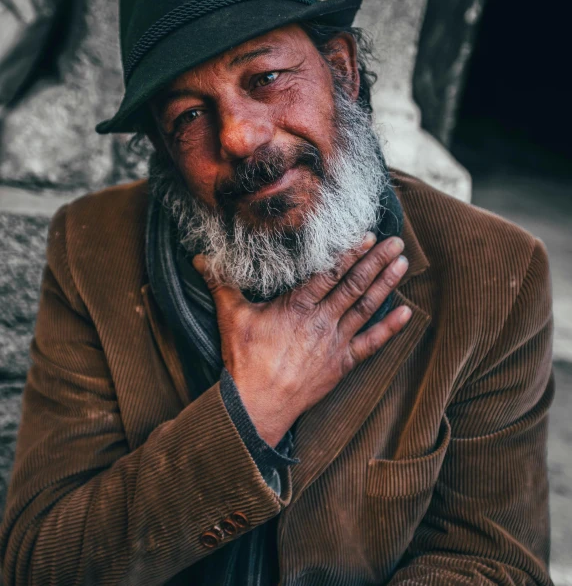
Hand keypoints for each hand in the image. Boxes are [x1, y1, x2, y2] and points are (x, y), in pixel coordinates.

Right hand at [193, 234, 410, 446]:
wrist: (257, 405)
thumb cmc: (245, 360)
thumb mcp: (231, 318)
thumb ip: (221, 284)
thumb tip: (200, 258)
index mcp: (297, 306)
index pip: (329, 273)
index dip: (350, 253)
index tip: (367, 235)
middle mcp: (321, 321)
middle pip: (354, 285)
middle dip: (376, 261)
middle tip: (396, 242)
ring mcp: (334, 343)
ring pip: (365, 308)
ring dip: (386, 284)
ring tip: (402, 264)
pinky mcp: (342, 364)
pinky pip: (371, 344)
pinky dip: (389, 329)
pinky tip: (406, 313)